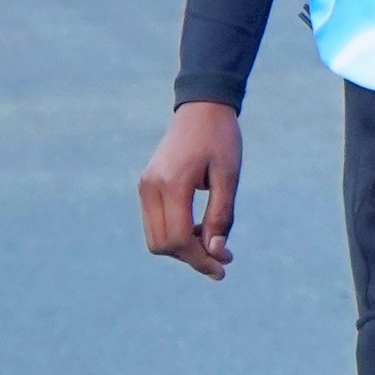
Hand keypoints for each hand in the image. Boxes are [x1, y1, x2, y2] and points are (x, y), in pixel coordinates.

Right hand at [139, 101, 242, 280]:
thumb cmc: (221, 138)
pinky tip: (200, 230)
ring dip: (183, 249)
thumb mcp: (229, 177)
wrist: (202, 106)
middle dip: (192, 258)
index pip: (178, 239)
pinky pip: (156, 224)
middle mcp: (151, 187)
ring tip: (214, 244)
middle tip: (223, 257)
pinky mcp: (147, 186)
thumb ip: (221, 216)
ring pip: (156, 238)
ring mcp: (145, 186)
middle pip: (163, 245)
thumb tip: (215, 252)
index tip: (223, 267)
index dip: (200, 260)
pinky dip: (176, 234)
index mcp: (172, 183)